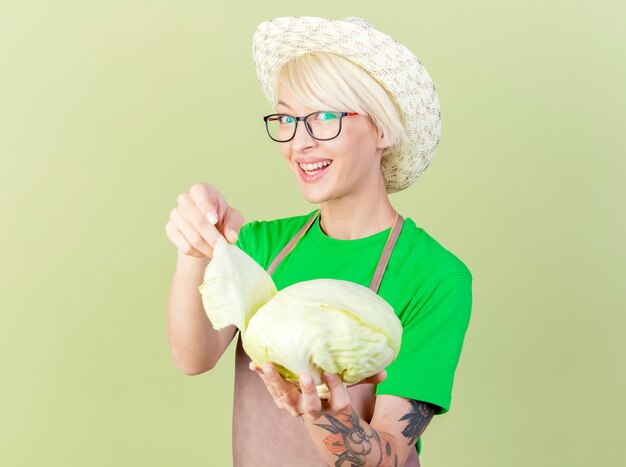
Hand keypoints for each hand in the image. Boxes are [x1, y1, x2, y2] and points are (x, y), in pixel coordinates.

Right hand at [165, 182, 243, 258]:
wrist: (208, 230)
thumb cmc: (222, 218)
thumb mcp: (233, 218)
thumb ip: (234, 225)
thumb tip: (231, 237)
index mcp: (201, 190)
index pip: (198, 191)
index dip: (206, 206)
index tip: (215, 220)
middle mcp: (185, 199)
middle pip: (196, 219)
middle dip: (212, 237)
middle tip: (222, 247)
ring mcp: (175, 214)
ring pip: (192, 236)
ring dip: (207, 248)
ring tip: (217, 251)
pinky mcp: (170, 229)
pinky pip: (184, 246)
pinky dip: (198, 253)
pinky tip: (204, 251)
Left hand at [249, 362, 386, 421]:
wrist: (317, 411)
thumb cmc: (334, 391)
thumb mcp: (350, 385)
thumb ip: (364, 377)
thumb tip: (385, 372)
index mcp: (333, 407)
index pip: (339, 401)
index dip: (336, 387)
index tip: (330, 371)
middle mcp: (314, 411)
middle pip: (311, 406)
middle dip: (309, 392)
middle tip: (305, 376)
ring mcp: (296, 407)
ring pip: (286, 398)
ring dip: (276, 382)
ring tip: (267, 366)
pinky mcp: (283, 401)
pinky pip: (272, 391)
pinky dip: (263, 378)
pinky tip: (255, 365)